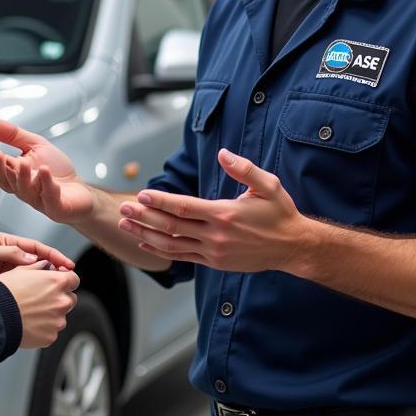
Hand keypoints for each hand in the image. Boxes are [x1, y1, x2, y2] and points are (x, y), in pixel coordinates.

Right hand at [0, 118, 95, 224]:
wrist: (81, 193)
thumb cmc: (57, 171)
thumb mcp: (34, 146)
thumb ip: (12, 135)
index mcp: (14, 173)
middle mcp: (21, 187)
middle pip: (2, 178)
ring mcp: (37, 197)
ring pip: (22, 188)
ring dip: (18, 174)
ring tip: (17, 161)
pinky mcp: (54, 205)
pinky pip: (48, 194)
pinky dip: (45, 182)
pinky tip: (43, 171)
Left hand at [0, 233, 74, 287]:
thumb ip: (9, 253)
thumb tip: (31, 258)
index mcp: (9, 243)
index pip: (37, 247)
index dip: (54, 255)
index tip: (66, 264)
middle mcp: (12, 256)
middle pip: (40, 260)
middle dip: (56, 268)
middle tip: (68, 277)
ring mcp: (11, 272)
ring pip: (35, 275)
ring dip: (47, 280)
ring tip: (58, 288)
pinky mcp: (8, 286)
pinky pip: (26, 286)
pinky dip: (36, 290)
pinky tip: (42, 296)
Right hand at [0, 264, 80, 348]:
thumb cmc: (5, 293)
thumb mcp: (22, 270)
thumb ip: (40, 267)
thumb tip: (47, 267)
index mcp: (58, 282)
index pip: (74, 279)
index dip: (65, 280)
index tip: (58, 283)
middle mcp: (62, 301)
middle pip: (70, 299)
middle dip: (59, 298)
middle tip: (41, 299)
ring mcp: (58, 321)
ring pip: (61, 316)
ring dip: (51, 314)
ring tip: (32, 313)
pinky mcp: (51, 336)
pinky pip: (52, 331)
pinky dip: (44, 328)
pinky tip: (29, 323)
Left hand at [116, 149, 311, 272]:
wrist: (292, 247)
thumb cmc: (280, 213)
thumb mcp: (268, 185)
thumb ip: (244, 169)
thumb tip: (223, 153)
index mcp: (225, 214)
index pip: (184, 207)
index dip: (161, 201)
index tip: (141, 194)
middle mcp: (215, 235)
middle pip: (171, 226)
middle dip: (144, 217)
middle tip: (123, 209)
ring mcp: (213, 252)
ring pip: (172, 244)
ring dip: (145, 234)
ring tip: (125, 225)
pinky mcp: (213, 262)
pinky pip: (181, 257)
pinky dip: (160, 251)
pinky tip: (144, 242)